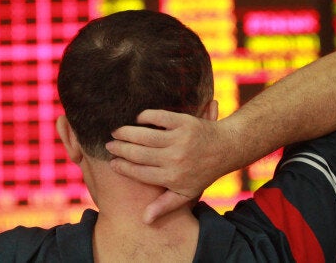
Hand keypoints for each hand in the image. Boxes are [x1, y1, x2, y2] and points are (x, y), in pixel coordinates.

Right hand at [105, 109, 236, 223]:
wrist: (226, 148)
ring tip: (116, 131)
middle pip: (137, 153)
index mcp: (172, 177)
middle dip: (119, 148)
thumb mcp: (186, 194)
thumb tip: (144, 219)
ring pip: (144, 135)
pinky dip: (145, 116)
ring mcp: (179, 140)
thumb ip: (165, 206)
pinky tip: (137, 118)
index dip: (122, 167)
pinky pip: (158, 117)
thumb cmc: (202, 173)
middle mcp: (174, 159)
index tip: (112, 163)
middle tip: (109, 145)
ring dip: (126, 132)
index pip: (139, 172)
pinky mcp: (184, 123)